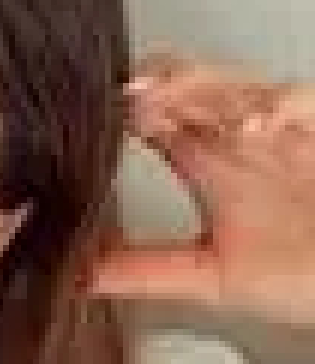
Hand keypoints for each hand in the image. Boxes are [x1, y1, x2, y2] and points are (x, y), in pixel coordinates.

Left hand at [85, 51, 314, 327]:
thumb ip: (141, 271)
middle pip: (184, 87)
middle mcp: (239, 137)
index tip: (83, 118)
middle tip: (119, 96)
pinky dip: (274, 108)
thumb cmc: (300, 270)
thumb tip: (72, 279)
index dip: (120, 110)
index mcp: (207, 162)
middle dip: (150, 84)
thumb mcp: (207, 277)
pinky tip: (250, 124)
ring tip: (158, 95)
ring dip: (194, 84)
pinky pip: (299, 104)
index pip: (152, 117)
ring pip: (232, 84)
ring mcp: (281, 129)